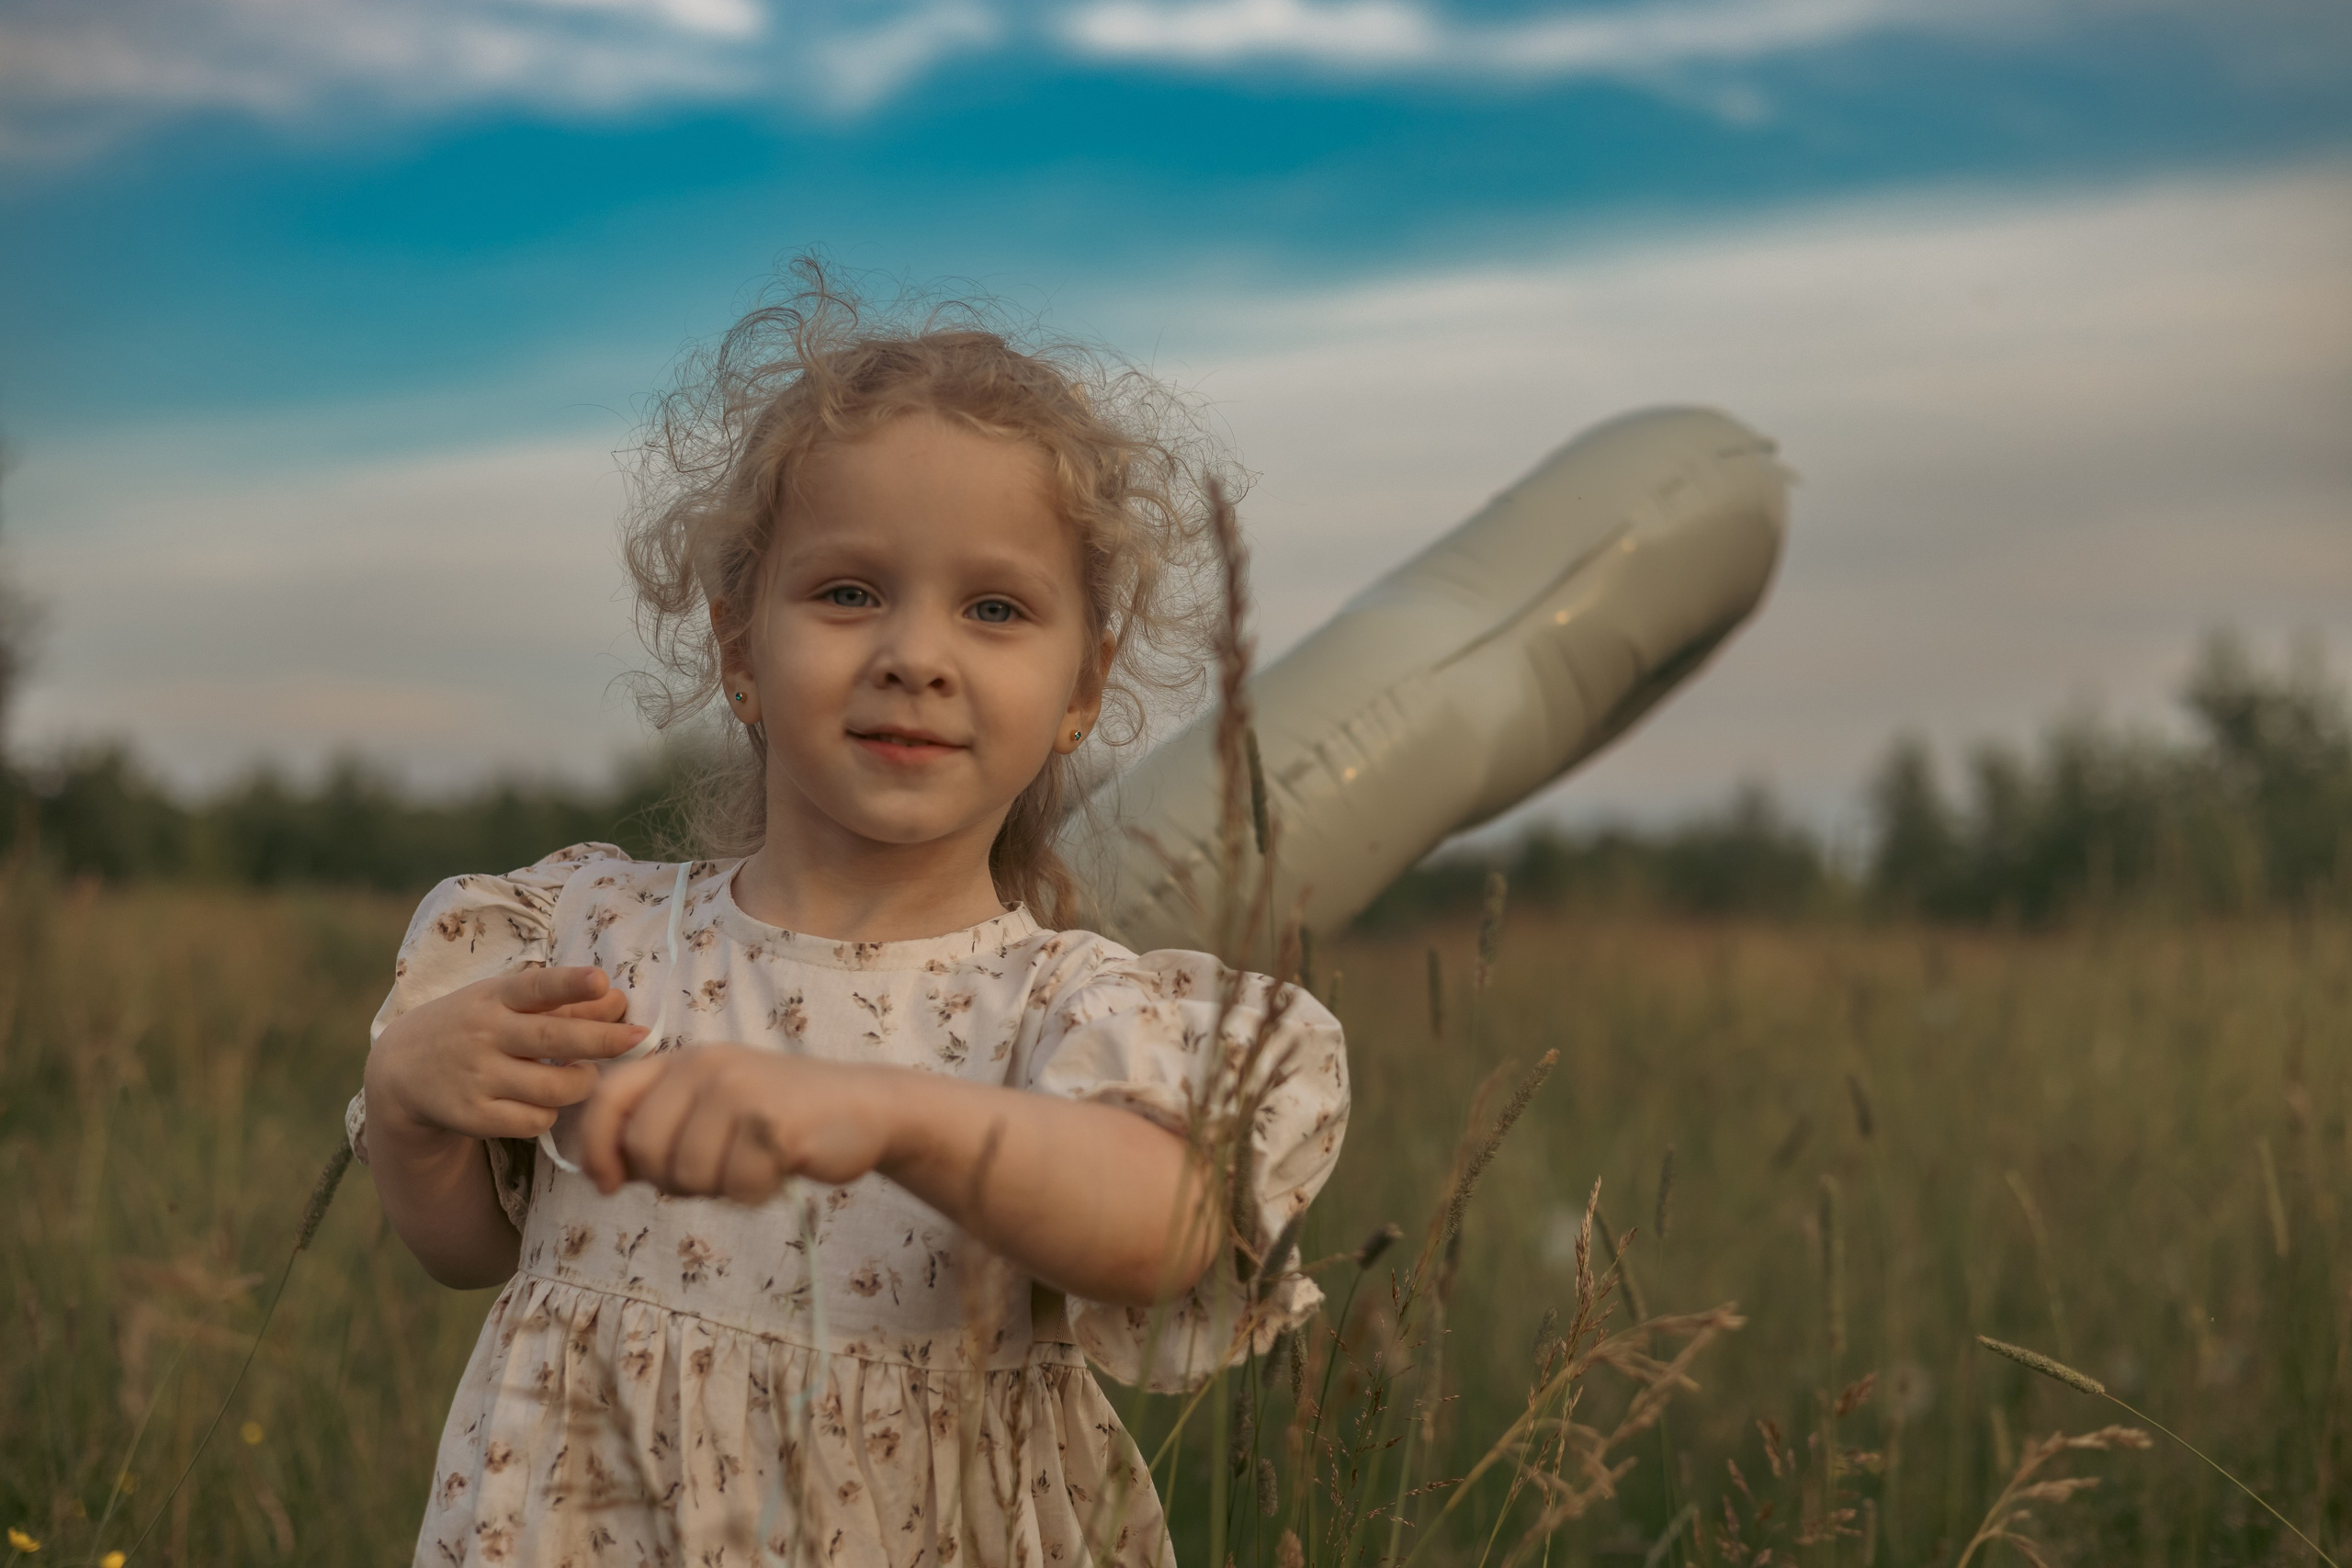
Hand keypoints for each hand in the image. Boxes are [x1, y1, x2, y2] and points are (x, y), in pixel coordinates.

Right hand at [365, 967, 648, 1144]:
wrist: (401, 1070)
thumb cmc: (473, 1026)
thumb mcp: (504, 1002)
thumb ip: (561, 1002)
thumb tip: (618, 1000)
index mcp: (494, 997)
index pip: (535, 986)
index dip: (570, 984)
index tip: (600, 981)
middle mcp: (485, 1034)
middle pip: (554, 1039)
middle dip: (602, 1040)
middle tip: (638, 1037)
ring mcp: (477, 1077)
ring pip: (554, 1088)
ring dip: (582, 1083)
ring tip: (582, 1075)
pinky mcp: (474, 1117)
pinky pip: (535, 1121)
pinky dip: (550, 1114)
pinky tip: (542, 1102)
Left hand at [576, 1046, 896, 1204]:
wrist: (868, 1108)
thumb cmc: (782, 1117)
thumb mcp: (713, 1108)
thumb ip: (663, 1128)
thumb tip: (608, 1171)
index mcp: (685, 1060)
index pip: (608, 1096)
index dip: (595, 1146)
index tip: (608, 1184)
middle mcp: (708, 1067)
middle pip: (644, 1147)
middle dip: (670, 1180)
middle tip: (712, 1176)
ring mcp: (742, 1091)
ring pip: (688, 1175)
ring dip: (718, 1190)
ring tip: (750, 1168)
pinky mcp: (775, 1123)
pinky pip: (738, 1187)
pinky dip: (755, 1194)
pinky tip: (779, 1172)